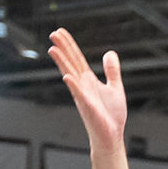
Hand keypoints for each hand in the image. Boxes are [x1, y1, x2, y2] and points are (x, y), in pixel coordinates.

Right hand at [47, 29, 126, 143]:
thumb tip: (110, 53)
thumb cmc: (111, 115)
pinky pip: (79, 95)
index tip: (60, 32)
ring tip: (53, 49)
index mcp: (88, 80)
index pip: (77, 58)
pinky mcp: (88, 107)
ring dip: (62, 63)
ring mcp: (83, 96)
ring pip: (70, 75)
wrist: (111, 136)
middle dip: (63, 48)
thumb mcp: (115, 87)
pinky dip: (74, 86)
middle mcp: (82, 86)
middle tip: (53, 33)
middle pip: (71, 63)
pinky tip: (67, 77)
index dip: (69, 45)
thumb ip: (112, 71)